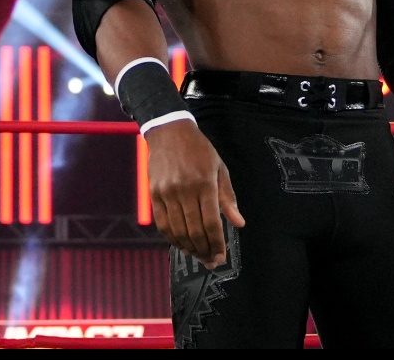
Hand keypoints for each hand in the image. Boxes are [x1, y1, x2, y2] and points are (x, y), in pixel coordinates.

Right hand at [144, 119, 244, 267]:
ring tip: (197, 255)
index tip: (221, 256)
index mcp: (205, 184)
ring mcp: (167, 193)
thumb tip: (239, 224)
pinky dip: (172, 238)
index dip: (217, 243)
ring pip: (177, 231)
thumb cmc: (199, 150)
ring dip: (188, 248)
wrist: (169, 132)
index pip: (211, 223)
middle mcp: (184, 190)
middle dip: (204, 250)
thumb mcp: (220, 169)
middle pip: (194, 231)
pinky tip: (181, 244)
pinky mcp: (154, 194)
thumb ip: (228, 198)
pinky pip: (162, 224)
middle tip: (210, 261)